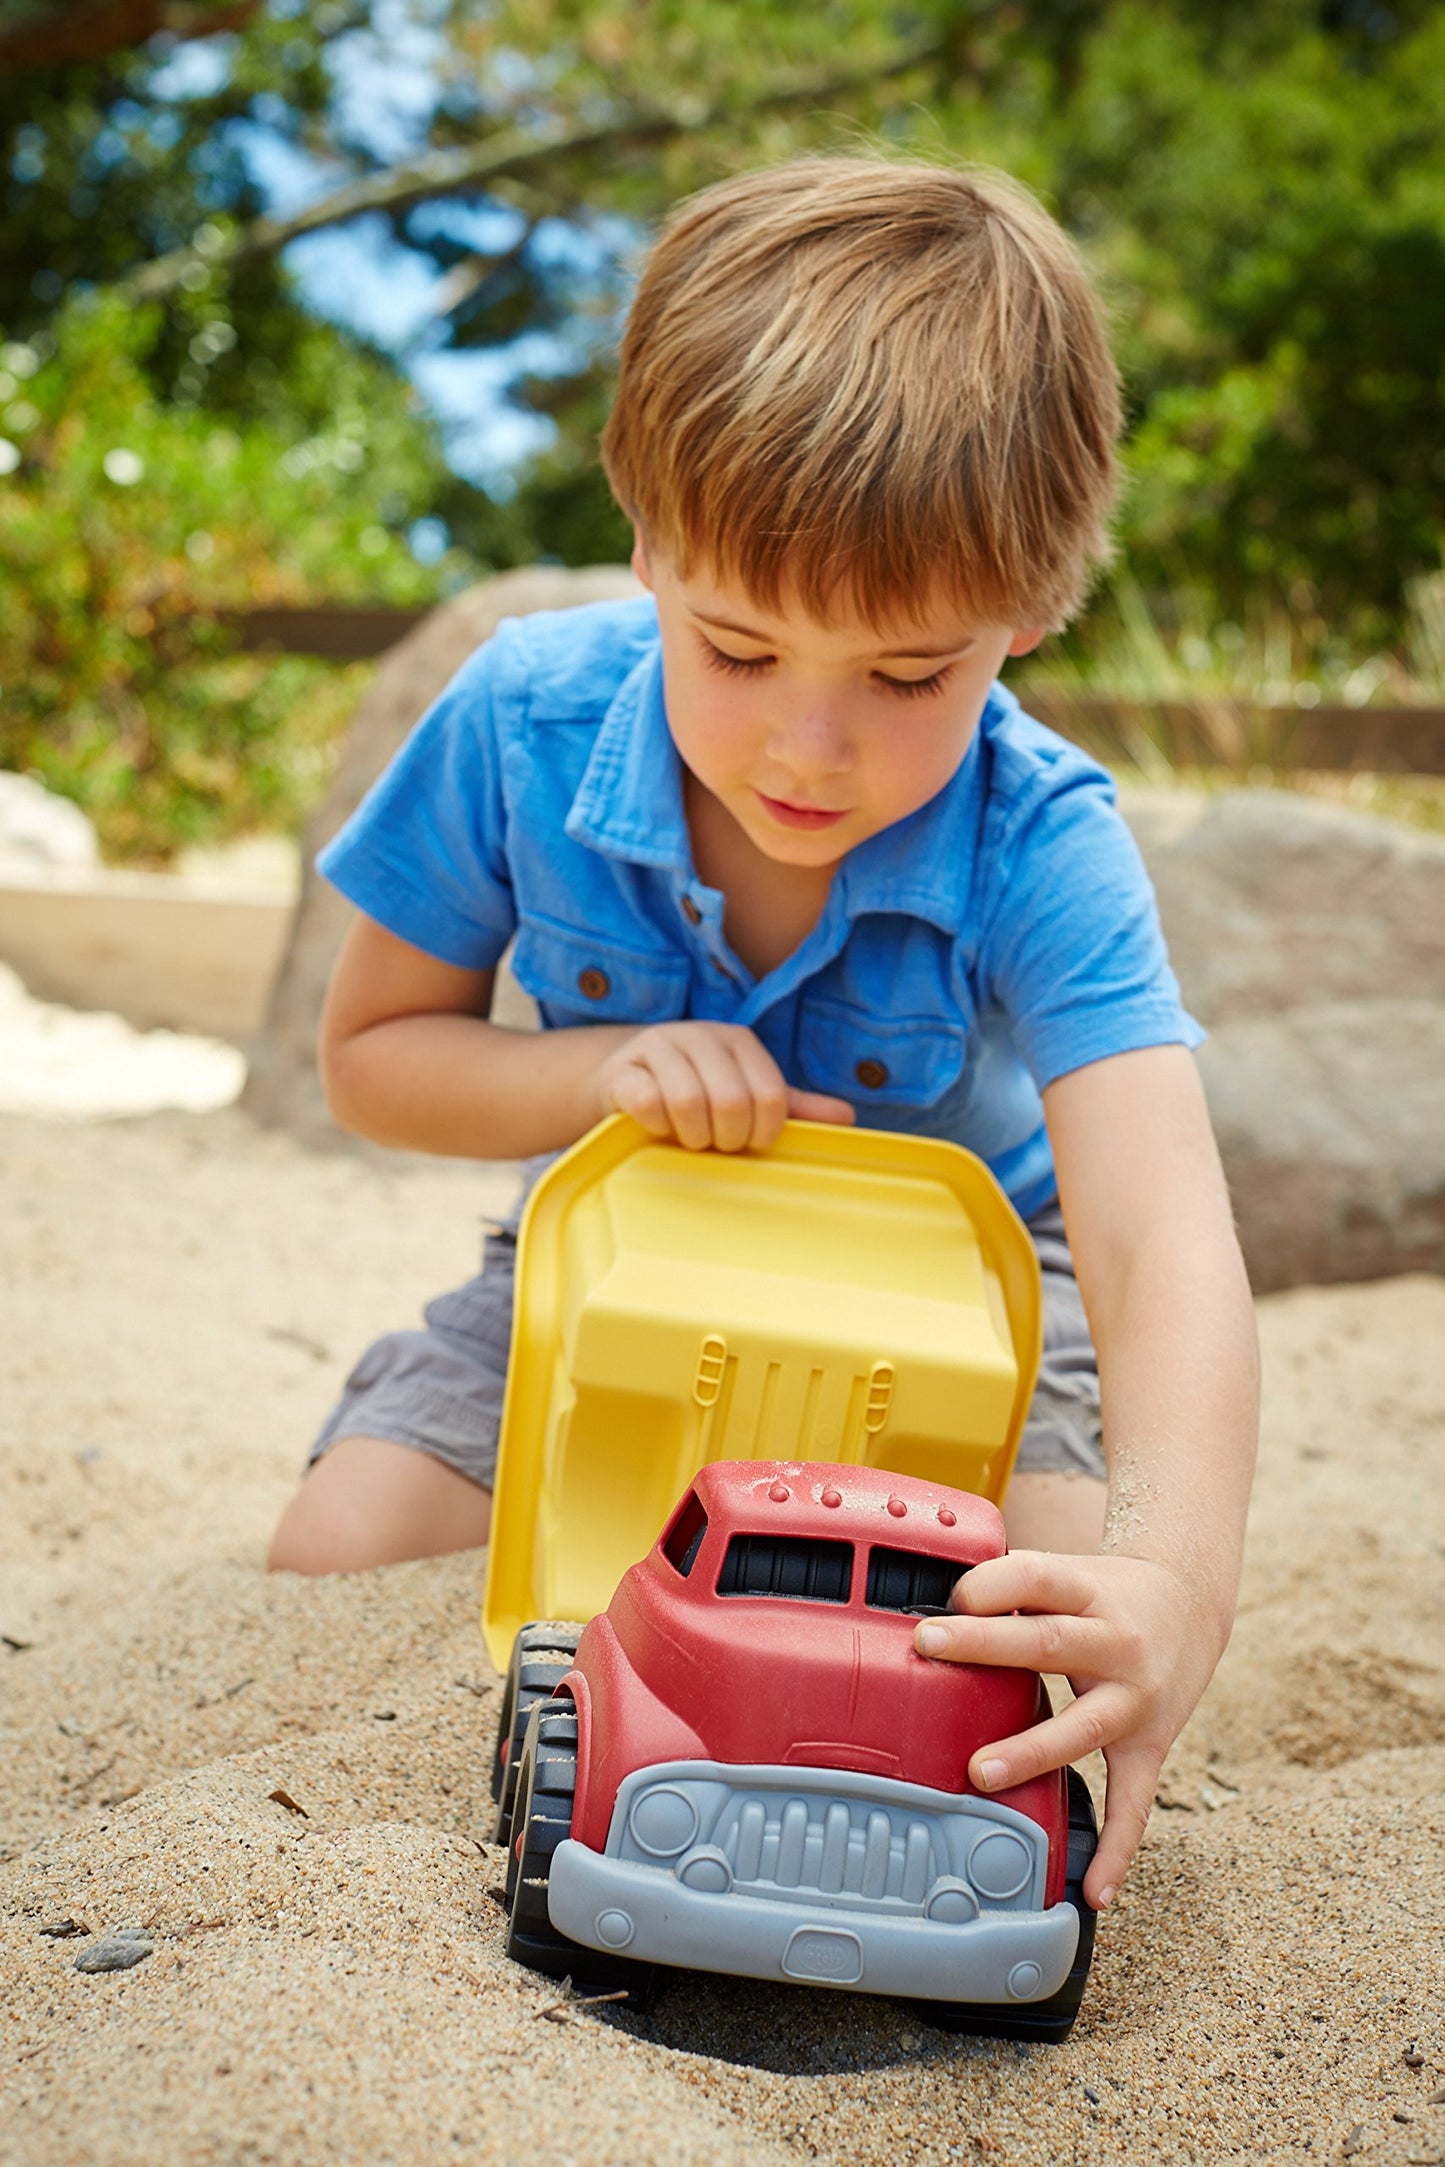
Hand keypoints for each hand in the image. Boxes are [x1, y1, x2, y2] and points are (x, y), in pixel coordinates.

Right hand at [597, 1020, 853, 1150]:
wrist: (628, 1076)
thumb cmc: (699, 1090)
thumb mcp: (747, 1093)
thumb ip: (793, 1106)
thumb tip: (848, 1119)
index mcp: (740, 1041)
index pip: (770, 1095)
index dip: (764, 1132)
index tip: (751, 1142)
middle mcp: (701, 1035)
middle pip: (731, 1101)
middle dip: (727, 1137)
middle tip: (717, 1144)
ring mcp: (659, 1047)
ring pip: (688, 1103)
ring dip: (692, 1137)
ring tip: (691, 1139)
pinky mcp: (623, 1068)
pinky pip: (647, 1104)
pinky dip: (657, 1127)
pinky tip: (659, 1127)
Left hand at [913, 1549, 1226, 1909]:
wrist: (1190, 1604)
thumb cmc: (1105, 1592)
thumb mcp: (1066, 1571)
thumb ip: (1011, 1589)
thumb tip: (933, 1609)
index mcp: (1088, 1590)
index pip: (1037, 1576)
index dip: (992, 1584)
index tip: (951, 1595)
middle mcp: (1116, 1642)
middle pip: (1048, 1641)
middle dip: (986, 1644)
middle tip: (927, 1646)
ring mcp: (1136, 1698)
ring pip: (1083, 1724)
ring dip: (1031, 1749)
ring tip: (979, 1772)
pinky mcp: (1150, 1745)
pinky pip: (1135, 1803)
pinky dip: (1118, 1850)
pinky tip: (1094, 1891)